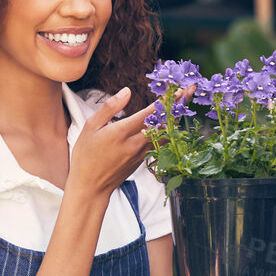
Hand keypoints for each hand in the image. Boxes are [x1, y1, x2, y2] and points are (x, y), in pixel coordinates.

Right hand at [65, 85, 187, 202]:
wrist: (90, 187)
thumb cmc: (85, 156)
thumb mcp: (90, 127)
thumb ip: (109, 107)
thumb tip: (126, 91)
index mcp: (121, 132)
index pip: (150, 112)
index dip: (167, 99)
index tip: (179, 88)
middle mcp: (135, 144)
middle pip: (164, 122)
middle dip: (178, 105)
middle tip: (190, 89)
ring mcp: (141, 154)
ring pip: (165, 134)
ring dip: (176, 117)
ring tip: (185, 102)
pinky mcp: (142, 161)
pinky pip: (160, 144)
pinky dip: (168, 131)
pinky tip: (172, 121)